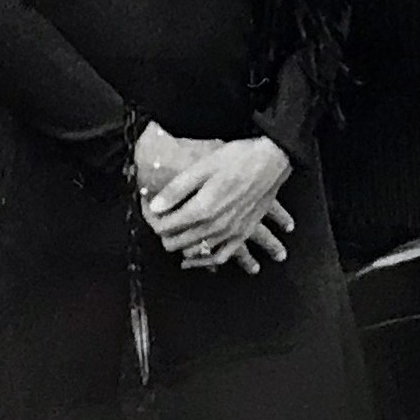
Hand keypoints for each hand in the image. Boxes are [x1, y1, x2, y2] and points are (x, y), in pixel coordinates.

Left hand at [143, 135, 294, 267]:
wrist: (272, 161)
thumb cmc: (237, 159)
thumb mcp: (202, 167)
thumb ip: (176, 189)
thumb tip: (154, 207)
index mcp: (202, 209)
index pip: (163, 226)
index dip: (150, 216)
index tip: (148, 204)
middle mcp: (215, 227)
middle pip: (174, 243)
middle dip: (161, 230)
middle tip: (157, 214)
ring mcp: (230, 234)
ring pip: (193, 253)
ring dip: (179, 244)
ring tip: (172, 229)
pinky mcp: (242, 235)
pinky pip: (219, 258)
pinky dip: (203, 261)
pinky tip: (193, 257)